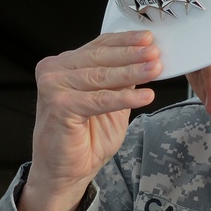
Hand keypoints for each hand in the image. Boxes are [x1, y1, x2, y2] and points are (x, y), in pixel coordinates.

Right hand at [18, 30, 161, 210]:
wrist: (65, 172)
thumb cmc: (84, 138)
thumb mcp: (110, 102)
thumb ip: (121, 80)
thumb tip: (146, 59)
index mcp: (65, 65)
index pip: (99, 46)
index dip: (126, 42)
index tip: (149, 38)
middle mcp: (55, 71)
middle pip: (100, 58)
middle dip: (133, 54)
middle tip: (156, 52)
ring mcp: (54, 86)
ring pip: (101, 76)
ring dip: (133, 72)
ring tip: (156, 70)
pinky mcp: (59, 105)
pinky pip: (99, 99)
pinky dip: (125, 98)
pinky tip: (146, 96)